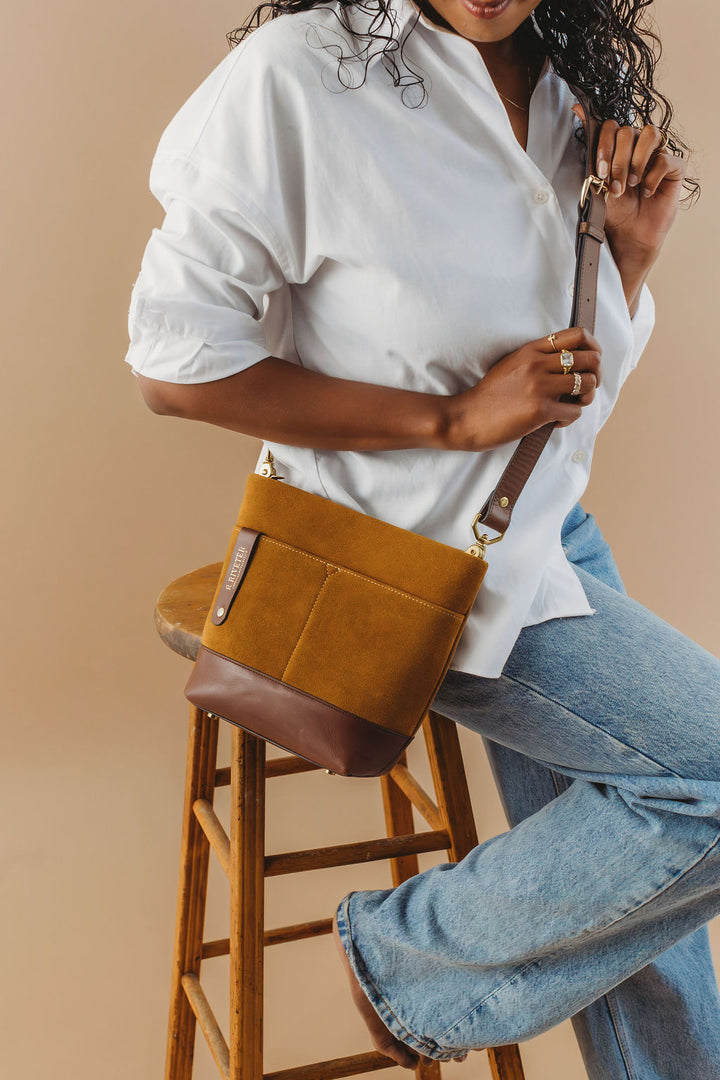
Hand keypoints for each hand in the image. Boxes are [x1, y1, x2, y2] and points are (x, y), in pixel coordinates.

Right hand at [444, 327, 601, 451]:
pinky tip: (554, 421)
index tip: (588, 363)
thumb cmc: (488, 396)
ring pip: (587, 384)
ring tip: (571, 405)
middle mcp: (537, 364)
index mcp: (531, 350)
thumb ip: (536, 360)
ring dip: (585, 397)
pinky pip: (575, 412)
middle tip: (583, 387)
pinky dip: (568, 418)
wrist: (465, 418)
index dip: (593, 348)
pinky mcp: (540, 410)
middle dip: (595, 375)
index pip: (578, 335)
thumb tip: (568, 364)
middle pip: (591, 358)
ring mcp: (539, 386)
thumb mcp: (510, 366)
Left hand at [571, 104, 687, 259]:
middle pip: (628, 131)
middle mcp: (637, 147)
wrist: (629, 235)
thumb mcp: (596, 181)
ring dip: (636, 161)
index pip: (611, 126)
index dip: (604, 145)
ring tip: (631, 184)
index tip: (599, 171)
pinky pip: (666, 158)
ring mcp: (657, 154)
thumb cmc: (614, 210)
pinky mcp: (674, 168)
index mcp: (618, 147)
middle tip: (615, 186)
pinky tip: (647, 192)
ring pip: (650, 134)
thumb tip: (577, 109)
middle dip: (618, 161)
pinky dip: (653, 176)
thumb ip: (589, 150)